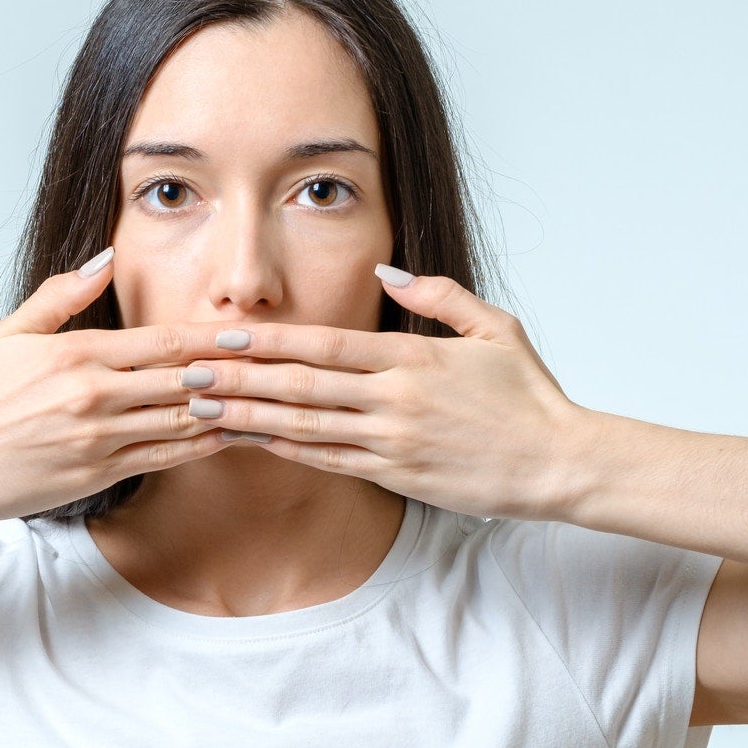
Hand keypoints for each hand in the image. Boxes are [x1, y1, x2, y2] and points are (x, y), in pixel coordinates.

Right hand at [0, 250, 249, 521]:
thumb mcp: (12, 332)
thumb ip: (64, 295)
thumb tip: (106, 258)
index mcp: (77, 354)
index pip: (163, 343)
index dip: (213, 339)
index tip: (251, 333)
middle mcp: (94, 396)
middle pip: (184, 381)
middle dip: (234, 374)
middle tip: (280, 366)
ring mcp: (98, 439)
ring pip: (181, 422)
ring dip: (228, 412)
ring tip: (269, 401)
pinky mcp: (96, 475)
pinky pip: (162, 458)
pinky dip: (199, 446)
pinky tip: (228, 437)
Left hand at [172, 268, 597, 521]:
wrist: (559, 462)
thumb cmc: (529, 395)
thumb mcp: (495, 328)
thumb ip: (437, 295)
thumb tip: (387, 270)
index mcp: (414, 358)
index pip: (326, 345)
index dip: (270, 342)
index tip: (224, 335)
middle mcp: (396, 400)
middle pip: (302, 387)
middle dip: (240, 380)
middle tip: (188, 374)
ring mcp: (394, 442)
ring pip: (307, 428)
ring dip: (250, 419)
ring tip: (203, 410)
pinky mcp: (398, 477)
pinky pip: (331, 462)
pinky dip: (288, 451)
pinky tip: (252, 442)